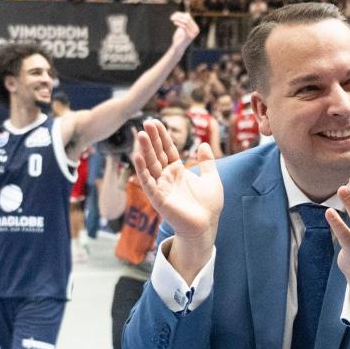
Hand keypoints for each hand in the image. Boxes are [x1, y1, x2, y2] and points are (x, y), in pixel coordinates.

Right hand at [132, 119, 221, 273]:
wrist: (206, 226)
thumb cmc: (208, 206)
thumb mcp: (211, 179)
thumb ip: (207, 162)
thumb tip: (204, 144)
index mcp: (178, 171)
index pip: (167, 150)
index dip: (162, 136)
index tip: (155, 122)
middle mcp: (167, 178)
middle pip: (157, 154)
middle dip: (152, 139)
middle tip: (146, 122)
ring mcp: (161, 187)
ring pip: (151, 165)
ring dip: (144, 150)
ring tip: (140, 134)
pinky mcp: (158, 199)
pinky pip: (148, 182)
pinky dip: (142, 170)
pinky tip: (137, 157)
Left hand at [169, 12, 199, 52]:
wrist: (178, 48)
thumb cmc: (180, 38)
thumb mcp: (182, 28)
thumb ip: (185, 22)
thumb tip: (187, 13)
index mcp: (195, 27)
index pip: (188, 17)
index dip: (181, 14)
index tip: (174, 14)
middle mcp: (196, 30)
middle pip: (187, 18)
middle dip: (179, 16)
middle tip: (171, 17)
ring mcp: (193, 33)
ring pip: (186, 22)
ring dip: (178, 19)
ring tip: (172, 19)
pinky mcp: (189, 36)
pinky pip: (184, 27)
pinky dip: (179, 23)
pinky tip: (174, 23)